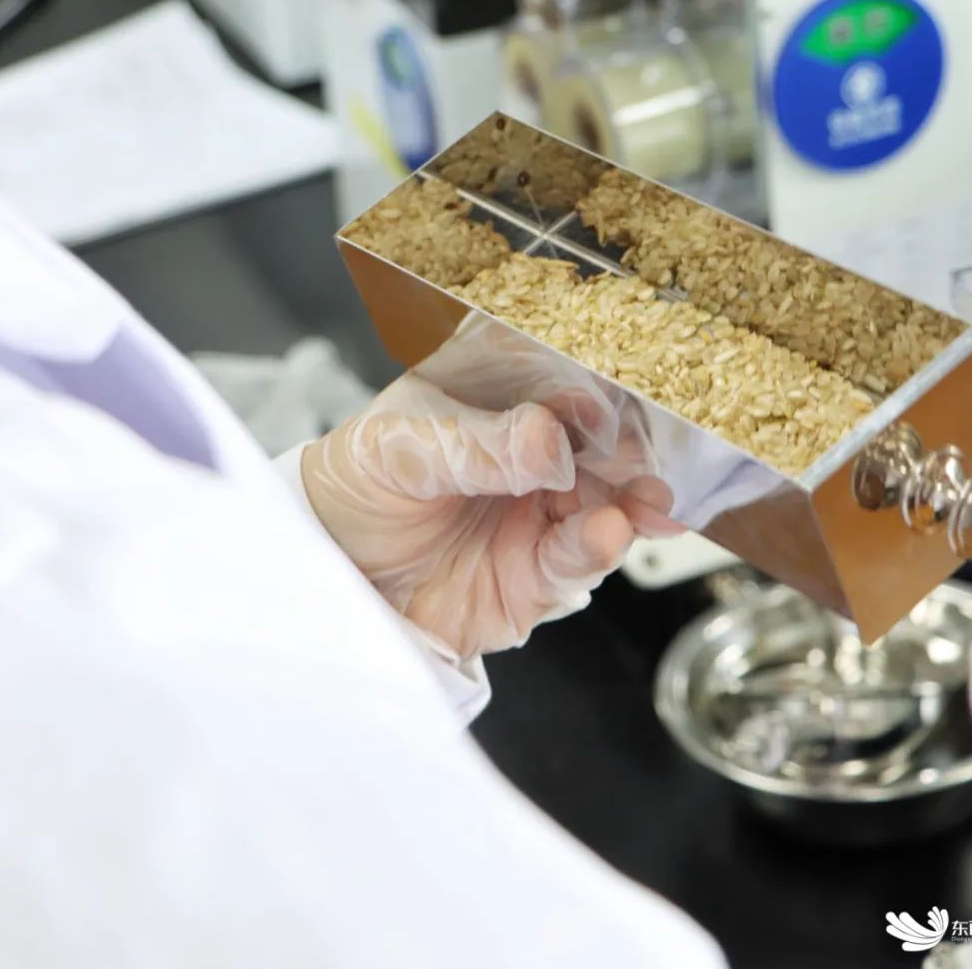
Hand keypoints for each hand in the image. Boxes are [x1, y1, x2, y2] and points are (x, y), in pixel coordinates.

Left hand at [300, 316, 680, 660]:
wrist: (320, 569)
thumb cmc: (354, 483)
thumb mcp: (401, 448)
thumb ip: (474, 447)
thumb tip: (546, 440)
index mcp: (501, 410)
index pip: (565, 393)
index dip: (600, 398)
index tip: (621, 405)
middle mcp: (529, 462)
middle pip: (601, 453)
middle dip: (633, 459)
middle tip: (650, 465)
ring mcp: (535, 519)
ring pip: (602, 507)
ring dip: (628, 505)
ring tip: (636, 507)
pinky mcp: (530, 579)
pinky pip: (574, 563)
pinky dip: (596, 550)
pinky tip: (606, 534)